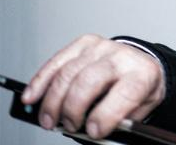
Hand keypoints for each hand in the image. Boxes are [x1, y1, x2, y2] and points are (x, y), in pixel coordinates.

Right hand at [21, 34, 165, 138]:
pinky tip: (32, 97)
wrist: (141, 64)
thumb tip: (94, 132)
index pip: (126, 92)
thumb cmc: (139, 88)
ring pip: (69, 72)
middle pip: (90, 80)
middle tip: (68, 126)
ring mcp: (101, 47)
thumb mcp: (142, 108)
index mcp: (142, 74)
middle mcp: (122, 57)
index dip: (106, 115)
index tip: (93, 132)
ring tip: (49, 121)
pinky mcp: (84, 44)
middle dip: (74, 108)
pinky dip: (41, 81)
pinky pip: (57, 61)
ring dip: (53, 101)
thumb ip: (122, 121)